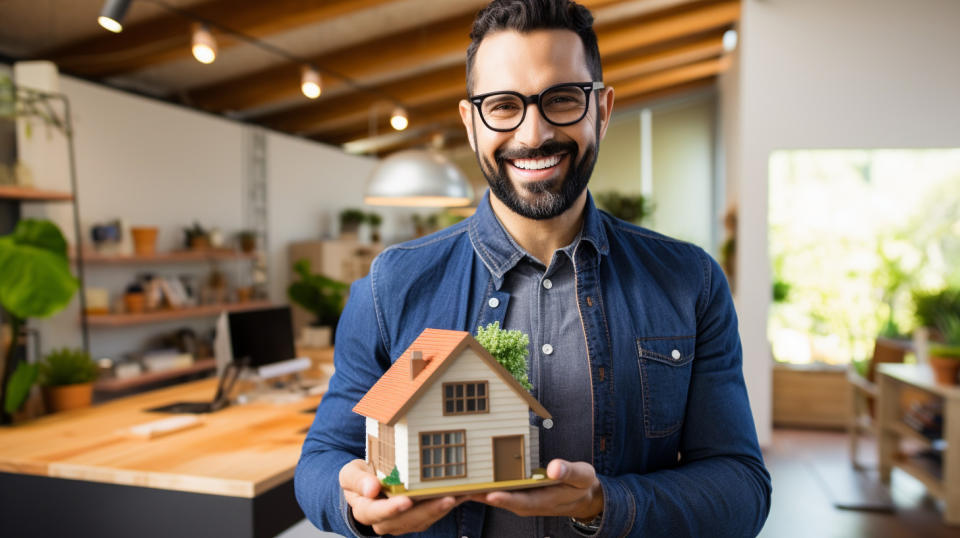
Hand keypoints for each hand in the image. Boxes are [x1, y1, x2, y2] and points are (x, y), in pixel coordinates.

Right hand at [339, 459, 465, 534]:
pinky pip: (432, 515)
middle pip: (406, 520)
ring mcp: (402, 522)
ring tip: (458, 495)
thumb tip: (371, 488)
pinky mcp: (416, 518)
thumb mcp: (350, 474)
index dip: (391, 508)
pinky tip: (461, 494)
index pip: (376, 512)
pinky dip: (446, 505)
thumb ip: (357, 480)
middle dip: (428, 510)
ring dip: (441, 509)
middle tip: (446, 499)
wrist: (368, 486)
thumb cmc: (360, 479)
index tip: (405, 500)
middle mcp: (384, 521)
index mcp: (365, 509)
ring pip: (423, 520)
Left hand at [468, 459, 603, 519]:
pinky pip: (493, 490)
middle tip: (456, 487)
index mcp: (541, 501)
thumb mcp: (582, 476)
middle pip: (497, 500)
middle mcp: (524, 504)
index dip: (504, 498)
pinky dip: (479, 485)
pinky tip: (462, 478)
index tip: (489, 493)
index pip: (519, 501)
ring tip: (450, 482)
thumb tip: (554, 467)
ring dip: (472, 490)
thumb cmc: (581, 485)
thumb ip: (568, 471)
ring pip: (491, 496)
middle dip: (477, 494)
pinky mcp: (514, 494)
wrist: (581, 497)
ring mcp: (518, 500)